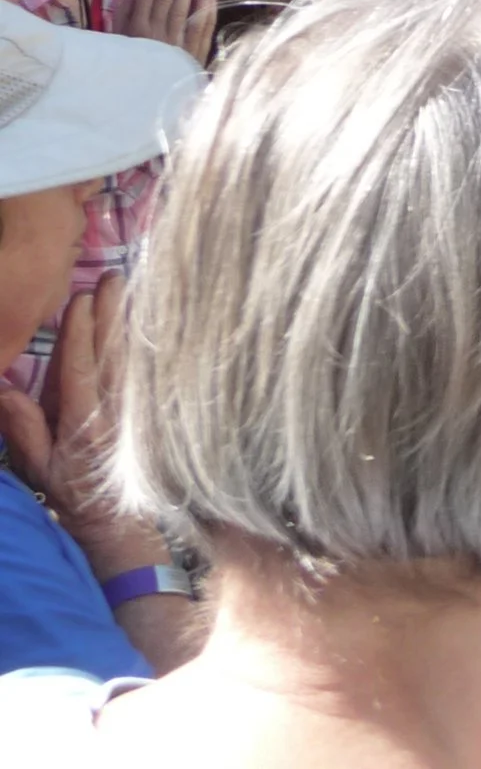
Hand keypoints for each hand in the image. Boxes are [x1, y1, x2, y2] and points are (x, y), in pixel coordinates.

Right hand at [0, 277, 160, 574]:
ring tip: (128, 287)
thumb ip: (23, 427)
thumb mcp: (37, 467)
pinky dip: (145, 342)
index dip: (80, 334)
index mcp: (83, 420)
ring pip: (131, 356)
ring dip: (129, 320)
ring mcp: (134, 408)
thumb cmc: (72, 492)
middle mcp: (114, 409)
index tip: (80, 300)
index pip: (81, 369)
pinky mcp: (146, 410)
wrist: (117, 521)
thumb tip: (2, 389)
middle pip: (112, 352)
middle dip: (111, 314)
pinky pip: (146, 370)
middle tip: (112, 277)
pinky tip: (147, 318)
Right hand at [123, 0, 215, 61]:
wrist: (145, 104)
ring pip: (183, 9)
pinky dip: (205, 10)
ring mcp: (177, 45)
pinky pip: (201, 29)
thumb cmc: (128, 69)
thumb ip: (122, 17)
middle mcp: (157, 35)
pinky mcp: (192, 54)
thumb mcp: (116, 43)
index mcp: (136, 31)